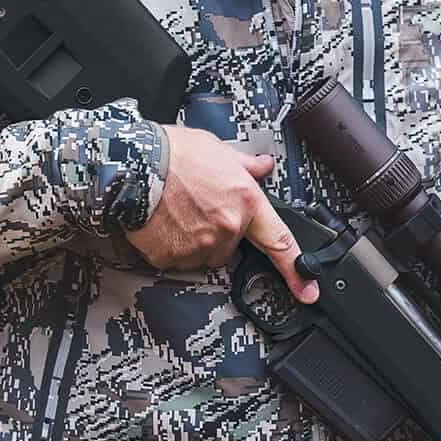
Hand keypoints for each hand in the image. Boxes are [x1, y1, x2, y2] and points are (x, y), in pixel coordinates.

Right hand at [125, 125, 318, 302]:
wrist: (132, 166)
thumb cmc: (172, 154)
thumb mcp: (217, 149)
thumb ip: (244, 165)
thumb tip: (263, 165)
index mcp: (246, 201)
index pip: (279, 241)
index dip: (297, 271)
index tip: (308, 291)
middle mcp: (227, 227)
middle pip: (231, 247)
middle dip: (217, 233)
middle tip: (197, 208)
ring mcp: (200, 246)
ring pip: (203, 255)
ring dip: (194, 241)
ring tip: (177, 212)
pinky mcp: (173, 256)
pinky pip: (177, 259)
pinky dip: (170, 246)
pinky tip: (163, 223)